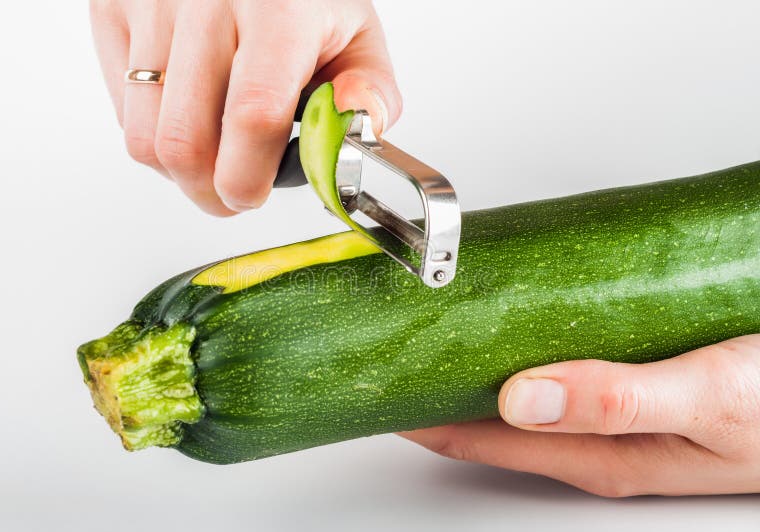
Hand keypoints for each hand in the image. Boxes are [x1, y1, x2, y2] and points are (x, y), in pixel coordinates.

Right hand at [91, 0, 400, 214]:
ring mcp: (150, 3)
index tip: (252, 195)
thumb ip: (371, 91)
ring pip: (143, 138)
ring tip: (213, 153)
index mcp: (278, 10)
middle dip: (209, 191)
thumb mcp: (355, 30)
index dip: (247, 178)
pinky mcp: (112, 8)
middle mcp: (205, 1)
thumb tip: (349, 132)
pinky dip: (153, 131)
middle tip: (233, 191)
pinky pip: (121, 108)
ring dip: (179, 169)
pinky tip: (189, 113)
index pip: (252, 116)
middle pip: (183, 143)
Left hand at [401, 335, 759, 496]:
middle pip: (485, 413)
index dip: (418, 412)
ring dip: (472, 359)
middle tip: (389, 344)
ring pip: (516, 385)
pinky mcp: (628, 375)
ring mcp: (608, 405)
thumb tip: (520, 397)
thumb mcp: (707, 398)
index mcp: (596, 450)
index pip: (477, 436)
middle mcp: (593, 432)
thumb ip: (617, 399)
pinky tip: (511, 315)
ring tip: (433, 324)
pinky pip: (554, 360)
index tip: (374, 380)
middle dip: (433, 383)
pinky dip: (519, 340)